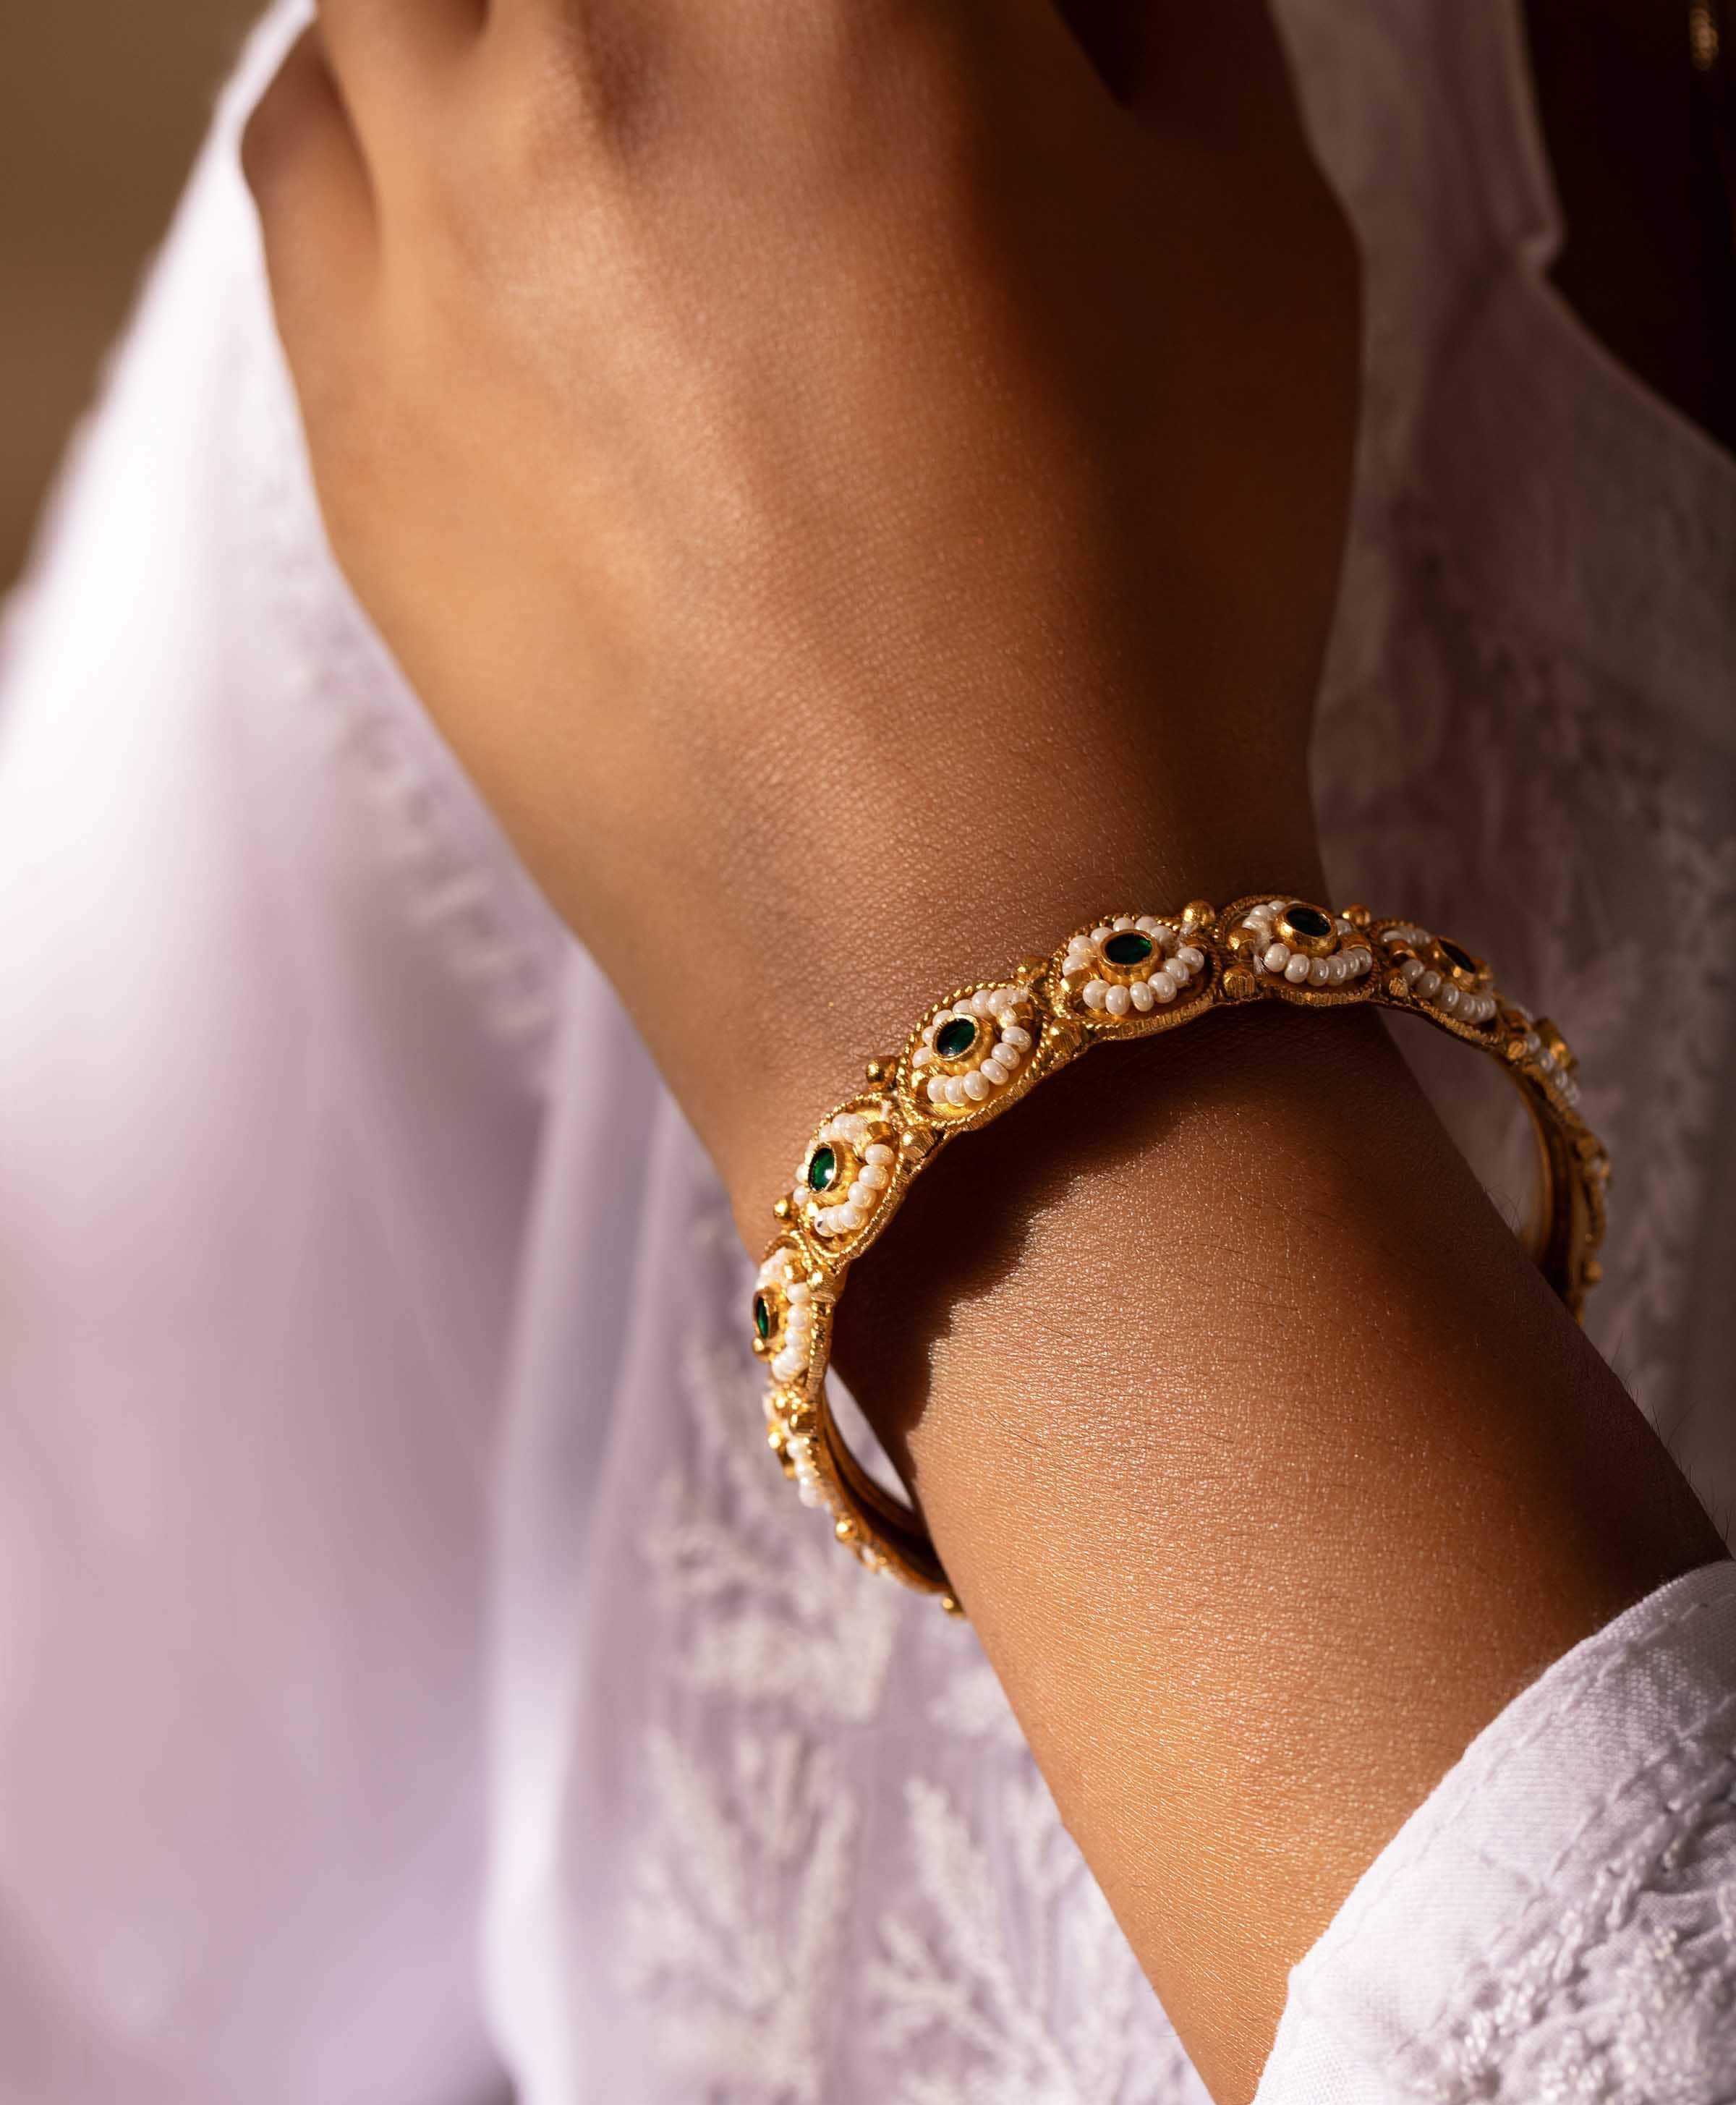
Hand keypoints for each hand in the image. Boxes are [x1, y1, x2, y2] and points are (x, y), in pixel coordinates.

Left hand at [244, 0, 1358, 1226]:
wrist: (977, 946)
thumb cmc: (1151, 613)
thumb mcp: (1255, 242)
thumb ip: (1149, 9)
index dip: (969, 16)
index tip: (1000, 74)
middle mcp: (589, 55)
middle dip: (751, 34)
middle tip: (830, 121)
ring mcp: (431, 239)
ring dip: (549, 29)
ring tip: (660, 135)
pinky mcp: (352, 415)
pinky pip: (322, 150)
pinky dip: (412, 126)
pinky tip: (529, 227)